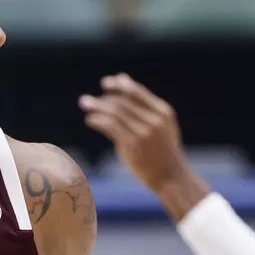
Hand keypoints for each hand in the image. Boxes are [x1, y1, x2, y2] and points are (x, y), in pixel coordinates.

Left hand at [80, 74, 206, 217]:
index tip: (106, 83)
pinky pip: (111, 126)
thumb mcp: (160, 124)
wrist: (170, 176)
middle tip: (86, 100)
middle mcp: (155, 119)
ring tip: (84, 104)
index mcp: (163, 111)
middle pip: (124, 101)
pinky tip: (90, 120)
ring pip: (115, 112)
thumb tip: (122, 79)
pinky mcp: (133, 144)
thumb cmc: (162, 150)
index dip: (120, 85)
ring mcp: (144, 132)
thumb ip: (143, 104)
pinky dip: (98, 120)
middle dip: (104, 98)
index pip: (137, 92)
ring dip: (97, 106)